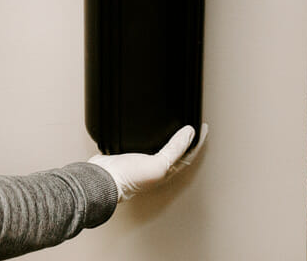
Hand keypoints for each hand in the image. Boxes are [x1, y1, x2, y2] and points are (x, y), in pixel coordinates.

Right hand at [87, 125, 204, 201]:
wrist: (102, 179)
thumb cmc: (129, 179)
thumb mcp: (157, 164)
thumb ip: (174, 149)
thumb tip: (189, 133)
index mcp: (167, 172)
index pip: (189, 154)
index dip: (198, 141)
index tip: (203, 127)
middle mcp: (157, 168)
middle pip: (178, 152)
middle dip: (187, 139)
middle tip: (194, 126)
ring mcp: (144, 161)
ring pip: (163, 147)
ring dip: (171, 137)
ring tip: (177, 126)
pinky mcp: (131, 154)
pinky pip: (147, 143)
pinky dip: (153, 136)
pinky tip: (151, 131)